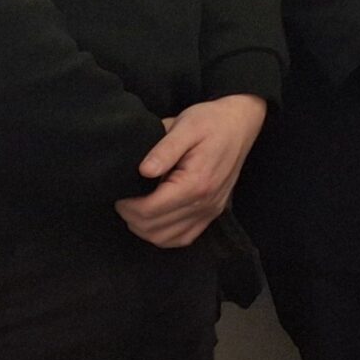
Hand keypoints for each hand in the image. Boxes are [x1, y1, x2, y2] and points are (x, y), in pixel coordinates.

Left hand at [114, 94, 266, 248]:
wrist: (240, 123)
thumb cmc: (211, 121)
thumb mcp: (186, 125)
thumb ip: (164, 149)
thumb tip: (143, 171)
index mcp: (196, 183)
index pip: (150, 210)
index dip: (127, 206)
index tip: (119, 192)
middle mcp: (205, 204)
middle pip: (154, 229)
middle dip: (131, 217)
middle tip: (124, 198)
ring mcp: (210, 212)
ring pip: (165, 239)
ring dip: (144, 228)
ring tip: (136, 206)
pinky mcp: (212, 214)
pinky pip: (182, 238)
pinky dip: (163, 235)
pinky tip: (155, 218)